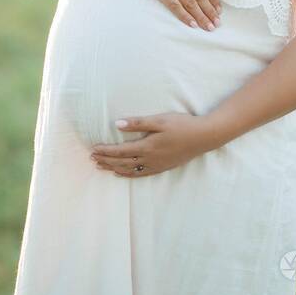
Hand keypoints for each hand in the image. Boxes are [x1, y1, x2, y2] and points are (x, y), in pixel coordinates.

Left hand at [90, 113, 214, 176]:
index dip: (105, 151)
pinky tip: (121, 174)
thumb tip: (117, 124)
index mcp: (147, 147)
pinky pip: (140, 174)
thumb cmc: (182, 125)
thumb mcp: (159, 120)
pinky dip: (128, 174)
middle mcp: (149, 159)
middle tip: (92, 158)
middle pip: (122, 162)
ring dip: (114, 168)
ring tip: (101, 167)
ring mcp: (156, 165)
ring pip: (129, 170)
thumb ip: (138, 123)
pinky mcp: (162, 167)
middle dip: (106, 160)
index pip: (120, 151)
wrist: (203, 137)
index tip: (93, 149)